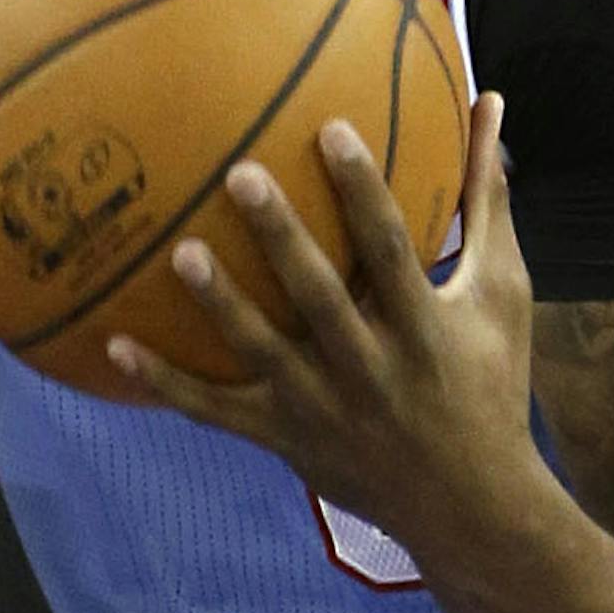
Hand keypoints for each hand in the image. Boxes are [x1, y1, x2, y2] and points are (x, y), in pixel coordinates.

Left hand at [109, 92, 543, 556]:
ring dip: (221, 304)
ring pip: (261, 353)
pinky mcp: (284, 438)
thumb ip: (483, 201)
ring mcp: (321, 409)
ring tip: (180, 251)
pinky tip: (114, 344)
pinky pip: (215, 411)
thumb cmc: (488, 381)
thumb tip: (489, 102)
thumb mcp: (499, 292)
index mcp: (423, 329)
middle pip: (321, 297)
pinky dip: (164, 382)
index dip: (364, 192)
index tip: (331, 127)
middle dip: (281, 239)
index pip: (392, 251)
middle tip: (239, 173)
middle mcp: (370, 369)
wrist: (473, 510)